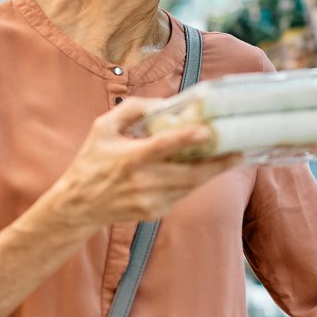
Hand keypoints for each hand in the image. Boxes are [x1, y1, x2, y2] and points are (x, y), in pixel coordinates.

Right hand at [47, 97, 243, 225]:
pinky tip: (200, 171)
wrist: (78, 206)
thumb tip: (163, 103)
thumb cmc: (91, 163)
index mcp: (129, 159)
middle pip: (189, 174)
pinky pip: (181, 194)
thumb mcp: (103, 128)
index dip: (186, 139)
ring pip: (190, 186)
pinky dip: (192, 182)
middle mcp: (143, 182)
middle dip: (217, 164)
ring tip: (230, 158)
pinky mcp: (155, 213)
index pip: (162, 147)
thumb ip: (132, 109)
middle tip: (239, 152)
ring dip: (211, 173)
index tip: (207, 131)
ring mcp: (151, 201)